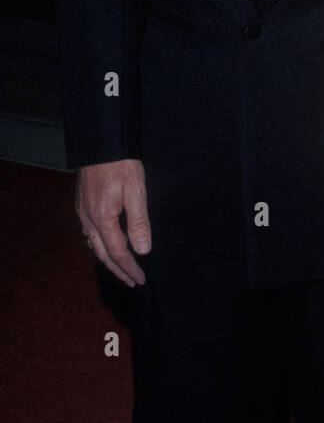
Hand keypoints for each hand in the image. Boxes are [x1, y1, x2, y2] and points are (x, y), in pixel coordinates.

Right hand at [75, 159, 150, 286]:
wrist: (101, 141)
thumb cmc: (121, 164)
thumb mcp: (136, 191)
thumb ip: (139, 223)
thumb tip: (143, 251)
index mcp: (102, 219)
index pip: (117, 253)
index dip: (129, 268)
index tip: (140, 280)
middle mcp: (88, 219)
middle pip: (102, 253)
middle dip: (118, 269)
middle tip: (131, 281)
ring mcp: (82, 211)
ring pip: (93, 244)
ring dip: (107, 258)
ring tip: (120, 268)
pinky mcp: (81, 203)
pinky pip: (89, 232)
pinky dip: (99, 244)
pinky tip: (104, 243)